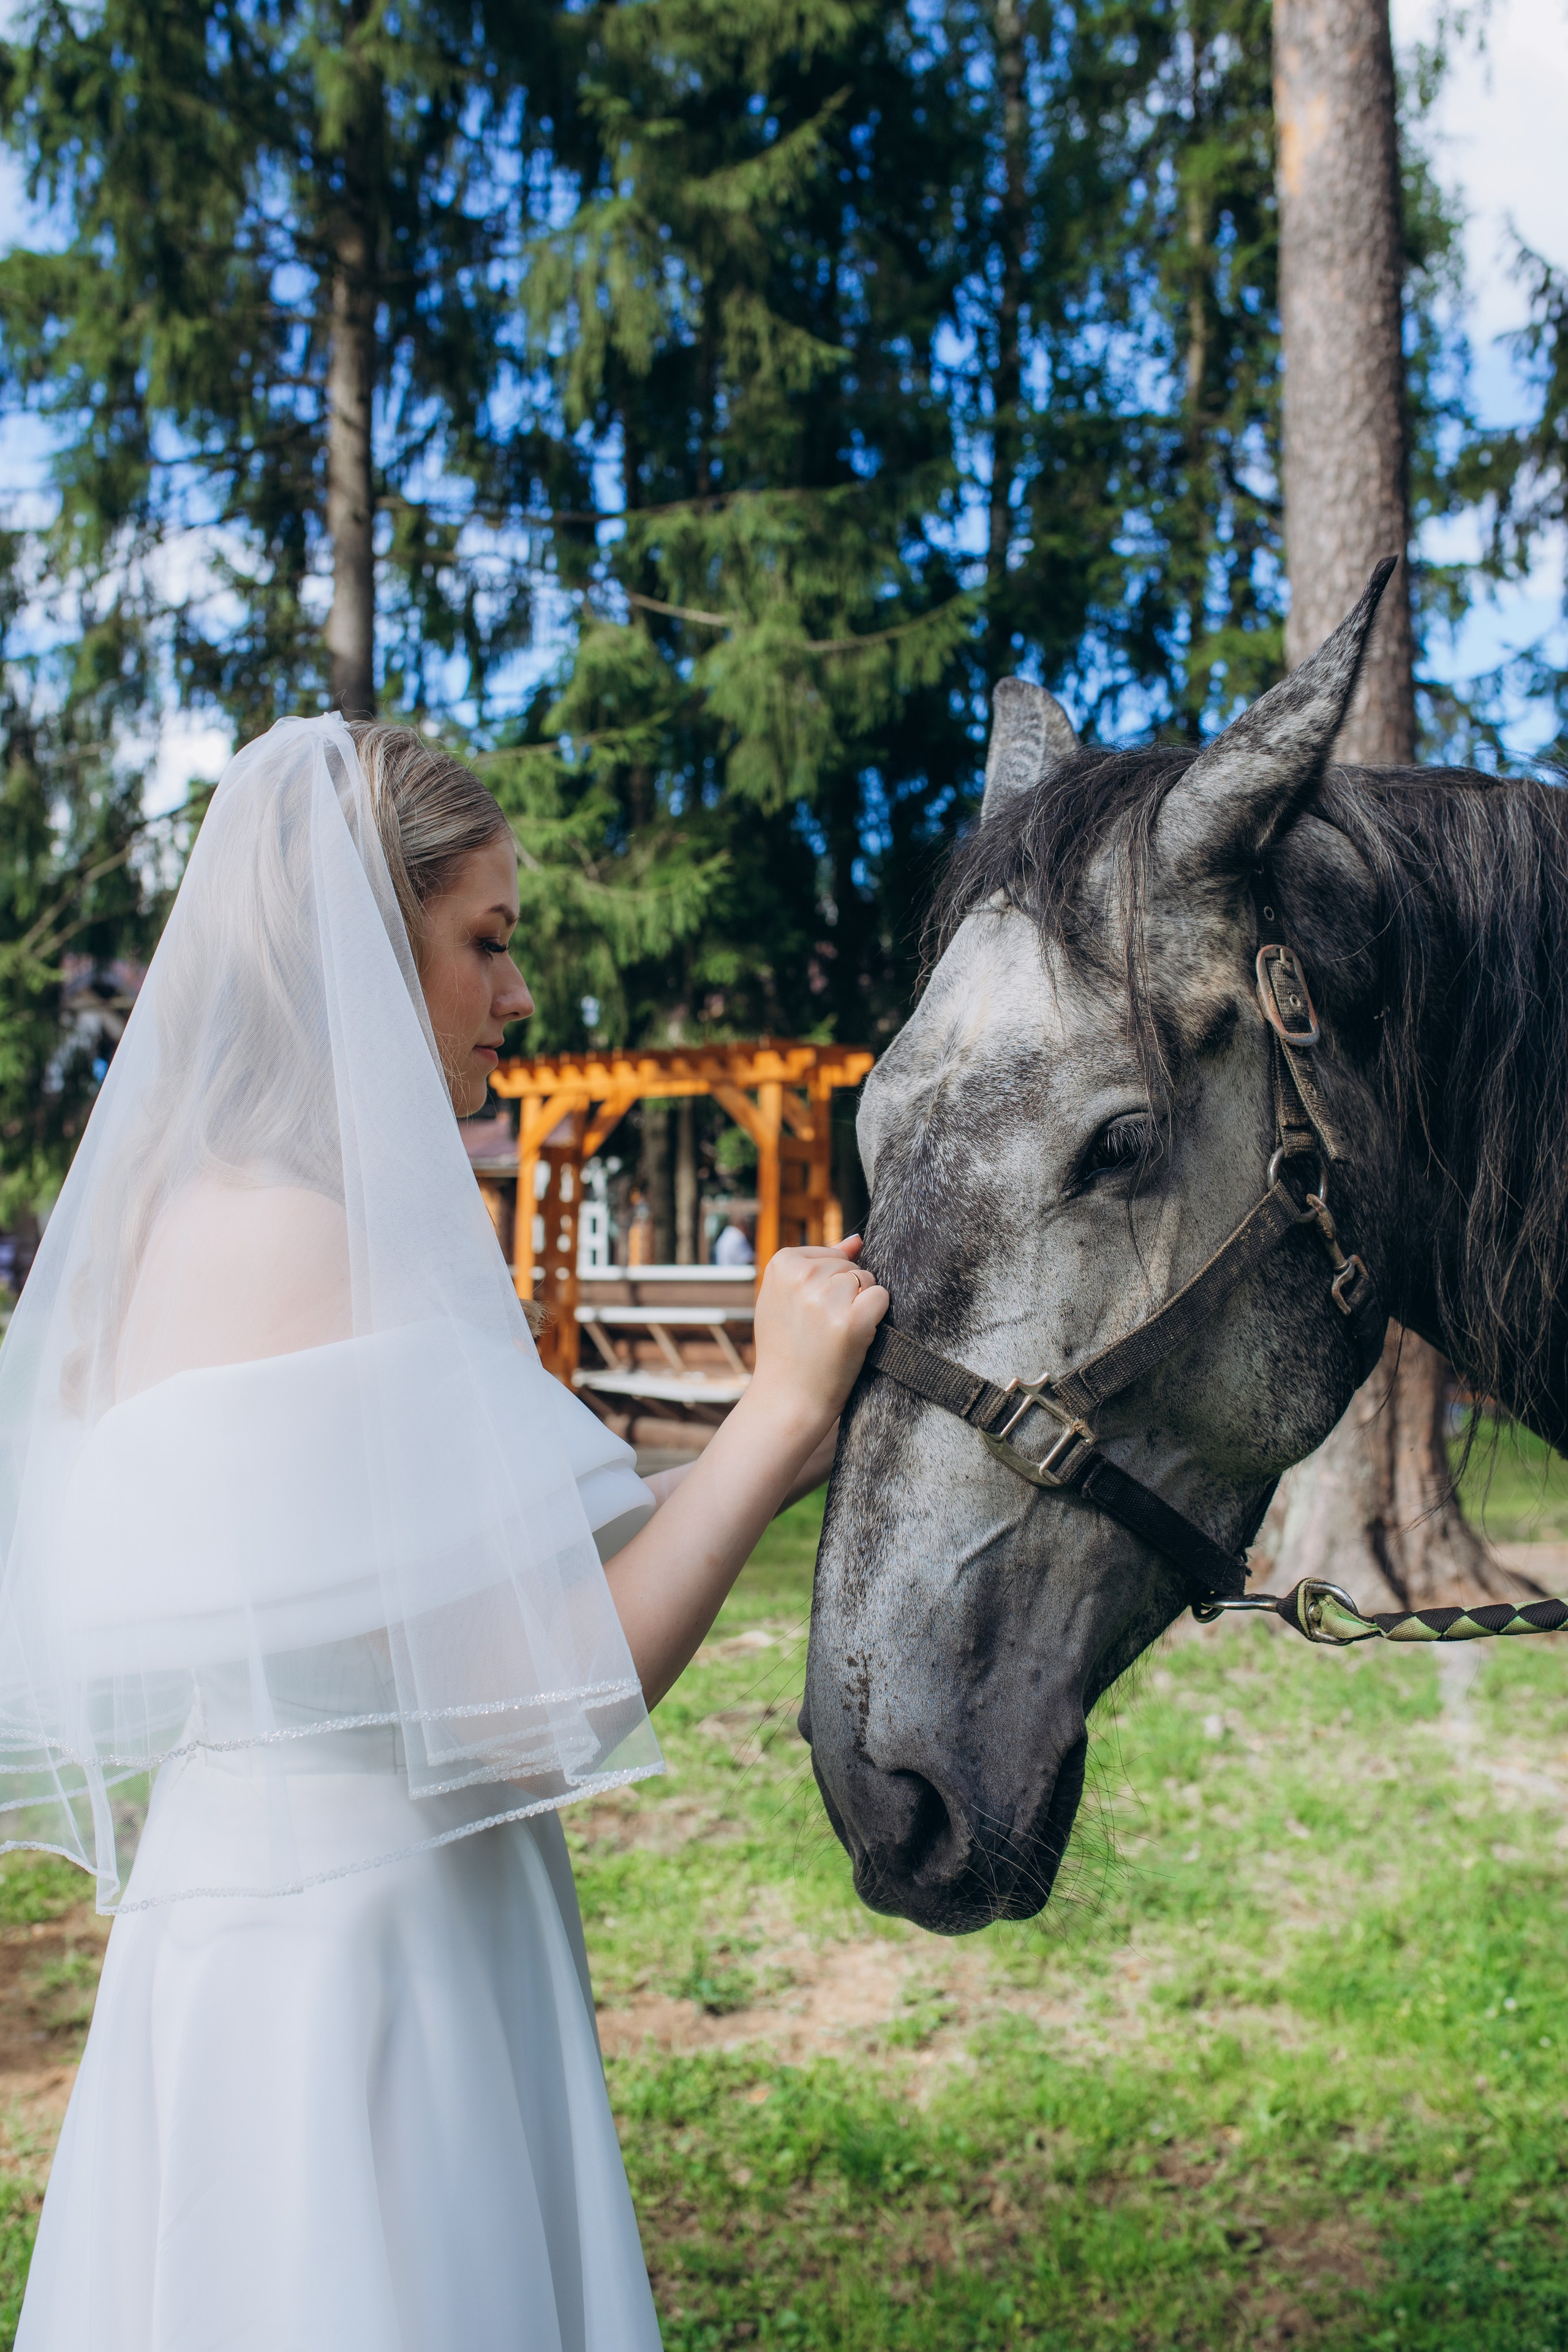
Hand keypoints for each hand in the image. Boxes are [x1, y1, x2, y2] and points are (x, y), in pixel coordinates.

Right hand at [748, 1238, 887, 1440]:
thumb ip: (817, 1264)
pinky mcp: (851, 1321)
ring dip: (860, 1306)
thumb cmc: (787, 1348)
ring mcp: (826, 1298)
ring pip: (867, 1280)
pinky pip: (881, 1297)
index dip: (827, 1286)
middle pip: (850, 1266)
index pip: (831, 1254)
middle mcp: (802, 1276)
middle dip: (845, 1294)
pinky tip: (854, 1336)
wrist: (787, 1398)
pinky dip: (875, 1317)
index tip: (808, 1313)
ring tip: (834, 1334)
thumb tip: (857, 1239)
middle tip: (821, 1328)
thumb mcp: (786, 1298)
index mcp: (781, 1263)